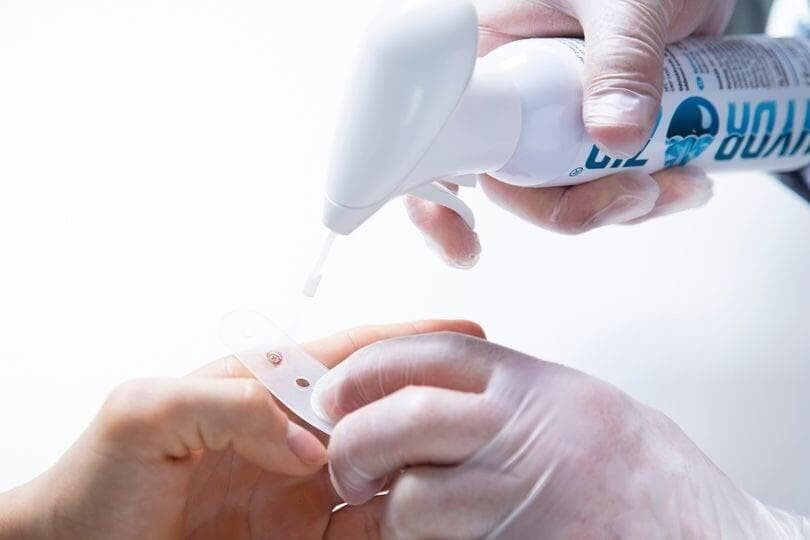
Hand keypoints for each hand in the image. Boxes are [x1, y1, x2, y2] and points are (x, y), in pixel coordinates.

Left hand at [0, 320, 483, 539]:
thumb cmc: (94, 487)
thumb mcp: (145, 414)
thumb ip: (228, 403)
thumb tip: (306, 437)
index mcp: (255, 388)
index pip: (342, 357)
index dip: (401, 343)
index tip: (458, 335)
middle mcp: (286, 434)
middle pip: (376, 410)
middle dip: (425, 401)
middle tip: (471, 404)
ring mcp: (300, 489)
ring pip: (382, 466)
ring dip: (421, 459)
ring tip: (462, 453)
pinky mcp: (306, 537)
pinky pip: (369, 523)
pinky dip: (403, 517)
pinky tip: (426, 509)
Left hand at [313, 332, 808, 537]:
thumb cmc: (658, 484)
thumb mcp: (587, 411)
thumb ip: (514, 399)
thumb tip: (440, 396)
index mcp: (540, 389)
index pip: (429, 355)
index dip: (367, 369)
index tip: (333, 389)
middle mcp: (529, 435)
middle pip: (404, 419)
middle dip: (356, 443)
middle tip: (345, 463)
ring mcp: (524, 499)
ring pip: (413, 499)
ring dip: (393, 510)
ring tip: (402, 513)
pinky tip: (447, 538)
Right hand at [408, 0, 732, 266]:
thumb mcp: (624, 0)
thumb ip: (621, 58)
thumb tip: (616, 135)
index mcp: (488, 59)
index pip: (442, 144)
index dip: (440, 206)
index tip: (466, 247)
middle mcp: (513, 99)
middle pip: (514, 186)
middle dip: (573, 209)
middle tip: (636, 194)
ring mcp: (555, 121)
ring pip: (565, 193)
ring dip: (623, 206)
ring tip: (683, 180)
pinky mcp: (596, 134)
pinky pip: (605, 183)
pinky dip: (646, 194)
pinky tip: (687, 175)